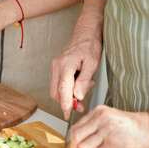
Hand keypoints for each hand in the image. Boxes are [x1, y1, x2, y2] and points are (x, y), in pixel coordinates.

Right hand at [50, 0, 105, 118]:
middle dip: (67, 102)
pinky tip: (80, 82)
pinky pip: (60, 82)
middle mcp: (57, 66)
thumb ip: (84, 81)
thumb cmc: (90, 45)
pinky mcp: (57, 67)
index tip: (68, 114)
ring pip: (57, 89)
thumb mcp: (92, 63)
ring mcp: (56, 66)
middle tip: (81, 105)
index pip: (63, 90)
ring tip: (85, 87)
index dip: (66, 104)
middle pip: (56, 92)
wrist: (86, 33)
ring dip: (69, 94)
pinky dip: (68, 88)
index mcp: (66, 64)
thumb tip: (78, 96)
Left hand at [69, 105, 148, 147]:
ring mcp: (106, 129)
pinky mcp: (113, 141)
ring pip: (83, 147)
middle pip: (76, 137)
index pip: (76, 127)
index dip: (72, 143)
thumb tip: (82, 143)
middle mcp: (100, 117)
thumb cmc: (134, 126)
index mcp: (98, 111)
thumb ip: (96, 127)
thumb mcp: (110, 119)